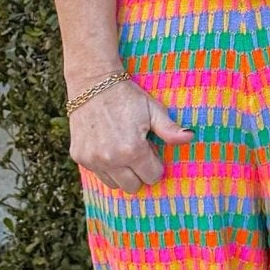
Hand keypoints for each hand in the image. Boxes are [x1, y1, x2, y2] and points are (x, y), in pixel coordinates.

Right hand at [69, 79, 192, 194]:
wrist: (93, 83)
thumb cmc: (127, 96)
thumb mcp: (153, 110)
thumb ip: (170, 129)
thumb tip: (190, 137)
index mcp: (133, 150)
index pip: (152, 177)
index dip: (155, 164)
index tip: (150, 149)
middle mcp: (111, 160)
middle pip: (133, 186)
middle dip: (139, 172)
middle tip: (137, 152)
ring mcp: (92, 160)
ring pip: (114, 184)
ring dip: (121, 173)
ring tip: (122, 149)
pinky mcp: (79, 156)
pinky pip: (98, 173)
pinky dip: (104, 166)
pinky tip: (107, 146)